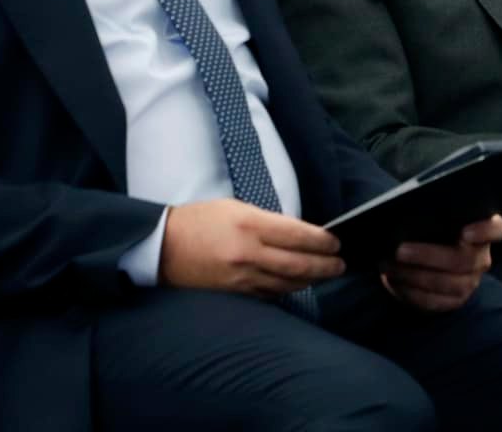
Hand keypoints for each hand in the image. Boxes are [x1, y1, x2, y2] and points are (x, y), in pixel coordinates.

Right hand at [159, 199, 343, 296]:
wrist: (161, 247)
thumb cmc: (198, 220)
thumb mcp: (235, 208)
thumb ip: (266, 221)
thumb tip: (296, 234)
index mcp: (249, 226)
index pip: (297, 235)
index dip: (321, 241)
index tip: (336, 243)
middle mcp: (248, 253)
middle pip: (298, 264)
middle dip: (324, 266)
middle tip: (340, 265)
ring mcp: (241, 277)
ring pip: (286, 283)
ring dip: (309, 280)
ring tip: (324, 275)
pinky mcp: (233, 293)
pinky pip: (268, 294)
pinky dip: (286, 289)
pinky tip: (297, 284)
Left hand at [381, 215, 501, 312]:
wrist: (422, 257)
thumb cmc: (428, 227)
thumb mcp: (432, 216)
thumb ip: (432, 213)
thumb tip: (410, 213)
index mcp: (482, 229)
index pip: (496, 229)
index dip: (484, 231)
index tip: (465, 232)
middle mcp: (481, 257)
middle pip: (464, 260)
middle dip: (429, 255)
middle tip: (400, 250)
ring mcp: (470, 281)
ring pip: (448, 284)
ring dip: (415, 276)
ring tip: (390, 266)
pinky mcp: (454, 301)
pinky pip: (435, 301)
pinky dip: (411, 292)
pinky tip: (394, 281)